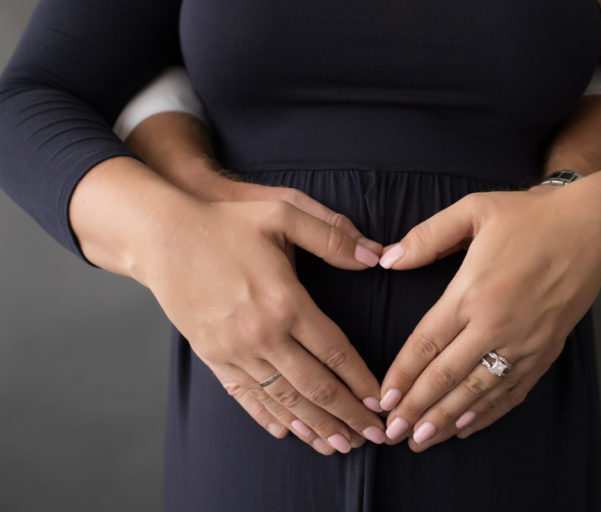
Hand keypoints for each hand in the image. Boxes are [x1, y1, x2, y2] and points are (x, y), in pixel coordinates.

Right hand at [138, 196, 387, 454]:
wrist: (161, 237)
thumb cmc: (225, 224)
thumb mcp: (283, 213)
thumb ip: (332, 236)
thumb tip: (375, 255)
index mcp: (287, 302)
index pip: (336, 352)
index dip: (362, 381)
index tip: (381, 402)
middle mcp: (263, 334)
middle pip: (315, 386)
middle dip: (348, 415)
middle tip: (374, 436)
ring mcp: (235, 350)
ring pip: (284, 399)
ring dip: (315, 425)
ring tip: (341, 445)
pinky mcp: (212, 356)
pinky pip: (246, 395)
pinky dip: (269, 417)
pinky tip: (289, 432)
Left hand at [376, 185, 600, 449]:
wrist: (595, 230)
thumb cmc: (533, 217)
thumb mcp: (474, 210)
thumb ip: (427, 237)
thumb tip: (387, 259)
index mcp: (472, 293)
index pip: (426, 343)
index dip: (402, 376)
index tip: (383, 401)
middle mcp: (496, 326)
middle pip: (447, 377)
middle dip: (416, 409)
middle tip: (392, 434)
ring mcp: (524, 343)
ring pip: (478, 392)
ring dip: (447, 420)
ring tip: (421, 441)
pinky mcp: (546, 351)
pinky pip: (512, 391)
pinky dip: (488, 414)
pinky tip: (467, 428)